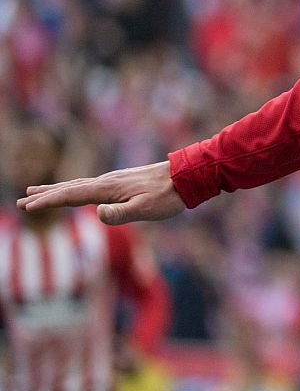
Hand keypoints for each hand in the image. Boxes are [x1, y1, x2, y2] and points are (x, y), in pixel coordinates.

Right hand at [16, 161, 184, 224]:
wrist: (187, 175)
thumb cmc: (167, 196)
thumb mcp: (145, 209)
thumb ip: (120, 214)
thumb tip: (96, 214)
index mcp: (108, 189)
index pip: (71, 195)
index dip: (48, 202)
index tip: (27, 207)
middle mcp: (107, 181)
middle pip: (69, 188)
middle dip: (45, 196)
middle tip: (20, 201)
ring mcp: (114, 179)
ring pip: (78, 184)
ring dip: (56, 189)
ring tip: (38, 192)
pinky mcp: (122, 181)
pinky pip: (89, 184)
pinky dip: (74, 187)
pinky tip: (75, 190)